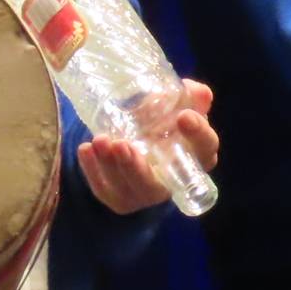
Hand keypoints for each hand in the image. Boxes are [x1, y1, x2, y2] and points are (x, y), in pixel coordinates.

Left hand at [78, 80, 217, 212]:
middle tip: (121, 143)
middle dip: (135, 167)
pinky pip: (104, 190)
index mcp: (194, 158)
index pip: (205, 150)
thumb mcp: (177, 110)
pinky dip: (92, 171)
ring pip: (126, 189)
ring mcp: (143, 194)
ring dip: (109, 166)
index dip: (198, 135)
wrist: (142, 147)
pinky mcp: (119, 199)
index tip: (184, 116)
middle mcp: (170, 182)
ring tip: (98, 141)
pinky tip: (85, 150)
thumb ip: (187, 98)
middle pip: (155, 185)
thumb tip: (196, 89)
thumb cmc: (165, 127)